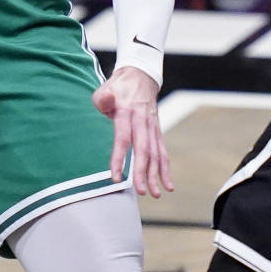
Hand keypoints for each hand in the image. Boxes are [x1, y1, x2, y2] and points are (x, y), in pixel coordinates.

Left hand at [93, 66, 173, 197]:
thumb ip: (103, 98)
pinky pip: (163, 152)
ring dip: (156, 174)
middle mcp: (142, 121)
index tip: (116, 177)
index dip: (120, 157)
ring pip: (155, 153)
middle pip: (143, 149)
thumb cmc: (117, 88)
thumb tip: (106, 100)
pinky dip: (165, 169)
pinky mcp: (157, 131)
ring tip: (155, 194)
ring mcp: (152, 127)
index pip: (123, 138)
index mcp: (126, 111)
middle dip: (142, 171)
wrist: (140, 77)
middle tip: (139, 191)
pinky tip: (168, 185)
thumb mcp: (105, 88)